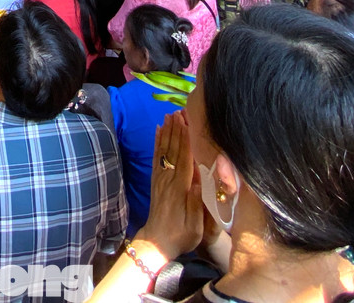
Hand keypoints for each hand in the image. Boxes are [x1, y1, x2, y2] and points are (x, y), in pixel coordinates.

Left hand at [137, 110, 203, 259]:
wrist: (156, 243)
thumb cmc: (181, 236)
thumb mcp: (195, 227)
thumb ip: (196, 204)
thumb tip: (198, 182)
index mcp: (180, 189)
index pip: (184, 159)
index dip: (185, 140)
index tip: (187, 122)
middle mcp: (168, 180)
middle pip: (173, 150)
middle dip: (176, 130)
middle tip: (179, 111)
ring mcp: (160, 180)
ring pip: (164, 151)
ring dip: (167, 132)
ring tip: (170, 115)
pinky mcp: (155, 182)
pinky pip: (156, 158)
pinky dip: (157, 143)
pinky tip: (159, 131)